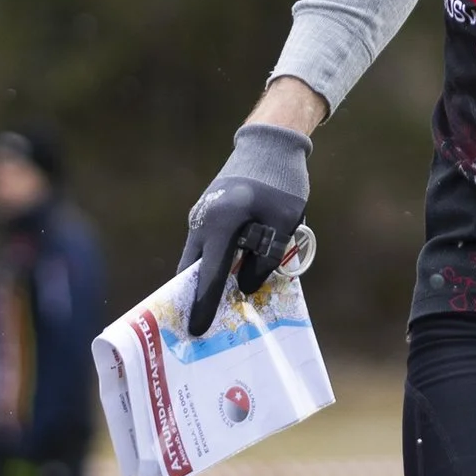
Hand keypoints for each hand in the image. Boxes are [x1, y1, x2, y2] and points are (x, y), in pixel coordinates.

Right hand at [178, 121, 312, 335]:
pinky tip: (224, 279)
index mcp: (221, 225)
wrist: (269, 143)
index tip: (196, 332)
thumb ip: (265, 260)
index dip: (203, 306)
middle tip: (199, 329)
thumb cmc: (281, 182)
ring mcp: (201, 215)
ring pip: (196, 259)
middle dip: (194, 300)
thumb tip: (245, 288)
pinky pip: (204, 247)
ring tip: (212, 310)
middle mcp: (203, 222)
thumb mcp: (283, 225)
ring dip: (202, 282)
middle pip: (191, 271)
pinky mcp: (207, 211)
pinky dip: (209, 265)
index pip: (208, 276)